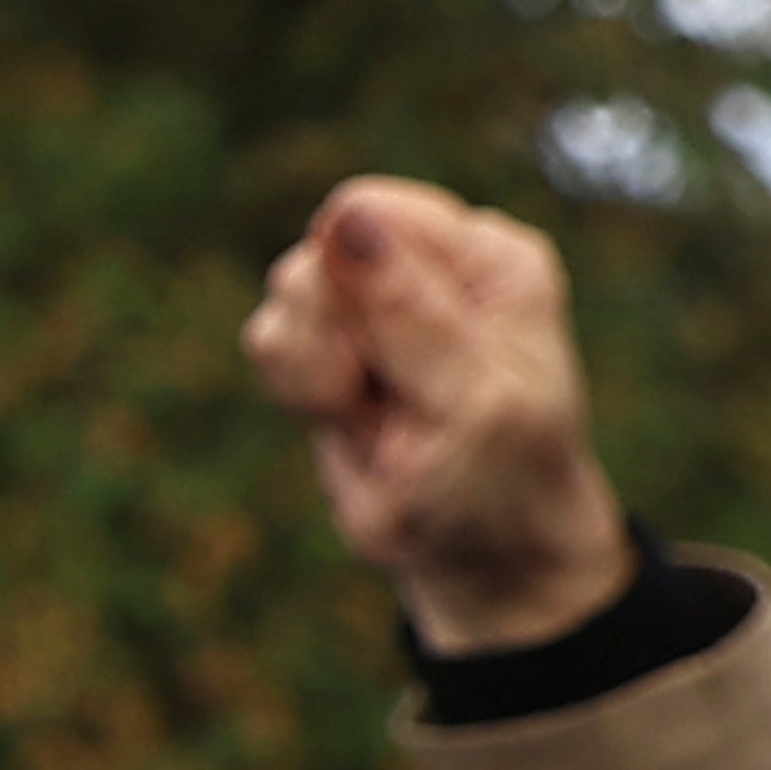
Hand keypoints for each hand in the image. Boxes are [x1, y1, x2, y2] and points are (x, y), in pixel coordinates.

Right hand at [243, 182, 634, 656]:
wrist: (487, 554)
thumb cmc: (501, 481)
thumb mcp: (471, 403)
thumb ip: (405, 310)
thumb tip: (343, 215)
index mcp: (487, 256)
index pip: (368, 216)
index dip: (353, 288)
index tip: (395, 368)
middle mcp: (428, 263)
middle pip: (312, 260)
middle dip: (330, 344)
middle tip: (387, 409)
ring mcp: (374, 303)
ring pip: (282, 305)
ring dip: (313, 377)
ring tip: (375, 424)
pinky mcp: (331, 346)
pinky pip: (269, 344)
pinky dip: (299, 393)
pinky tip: (354, 427)